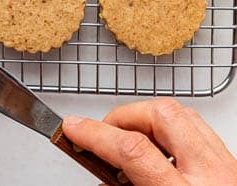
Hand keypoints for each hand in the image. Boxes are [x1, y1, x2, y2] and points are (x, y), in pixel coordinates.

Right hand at [62, 99, 236, 184]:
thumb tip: (104, 174)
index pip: (133, 150)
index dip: (95, 134)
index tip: (73, 128)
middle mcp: (212, 178)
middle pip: (162, 116)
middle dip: (125, 116)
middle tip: (104, 133)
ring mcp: (229, 170)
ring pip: (185, 116)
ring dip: (150, 119)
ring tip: (131, 137)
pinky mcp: (236, 168)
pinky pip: (202, 132)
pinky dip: (175, 130)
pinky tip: (163, 148)